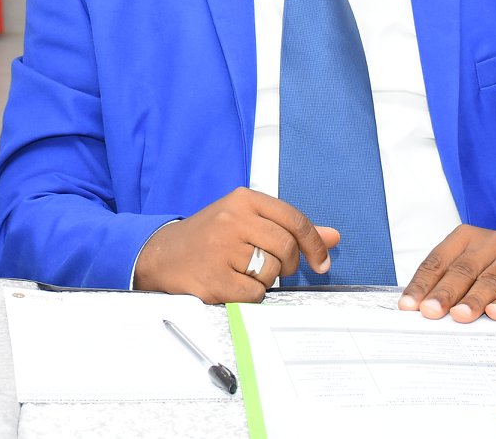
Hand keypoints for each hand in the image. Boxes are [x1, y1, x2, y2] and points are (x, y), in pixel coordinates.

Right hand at [133, 187, 340, 303]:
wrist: (162, 255)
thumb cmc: (210, 237)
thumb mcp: (246, 221)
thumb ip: (290, 228)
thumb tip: (334, 236)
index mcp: (243, 200)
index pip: (295, 220)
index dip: (315, 244)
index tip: (321, 262)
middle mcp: (232, 219)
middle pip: (286, 247)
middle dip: (287, 264)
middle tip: (274, 268)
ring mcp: (222, 248)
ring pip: (271, 272)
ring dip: (264, 279)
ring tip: (240, 271)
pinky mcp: (215, 278)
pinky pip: (254, 293)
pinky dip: (249, 295)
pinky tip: (231, 284)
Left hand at [398, 224, 495, 321]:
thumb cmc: (493, 263)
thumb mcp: (468, 260)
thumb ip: (447, 279)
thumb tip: (422, 307)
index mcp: (465, 237)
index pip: (438, 261)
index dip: (422, 283)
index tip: (410, 304)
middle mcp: (490, 242)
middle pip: (463, 270)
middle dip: (445, 292)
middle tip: (431, 311)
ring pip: (490, 280)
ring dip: (474, 299)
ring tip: (460, 315)